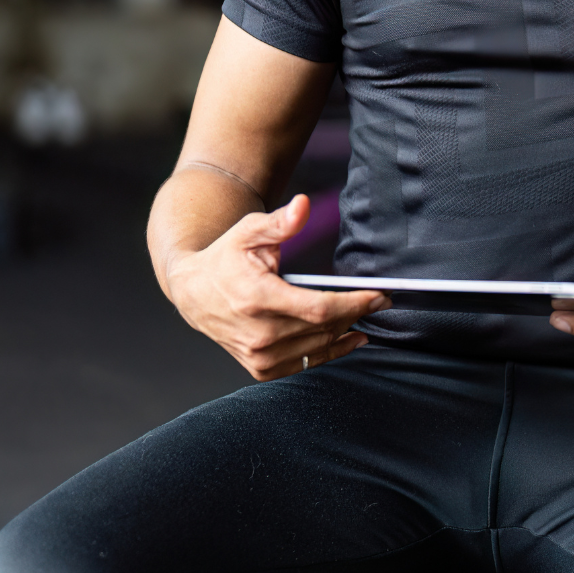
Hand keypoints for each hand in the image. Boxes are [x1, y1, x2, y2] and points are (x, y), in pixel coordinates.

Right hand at [160, 193, 387, 380]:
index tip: (379, 295)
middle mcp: (258, 333)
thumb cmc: (224, 258)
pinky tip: (350, 339)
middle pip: (323, 328)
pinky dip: (330, 353)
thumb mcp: (248, 231)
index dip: (354, 304)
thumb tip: (303, 204)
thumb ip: (279, 221)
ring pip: (318, 348)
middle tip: (380, 300)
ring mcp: (258, 355)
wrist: (192, 292)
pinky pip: (305, 364)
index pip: (319, 308)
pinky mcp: (259, 368)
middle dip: (357, 313)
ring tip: (367, 316)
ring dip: (347, 333)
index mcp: (258, 299)